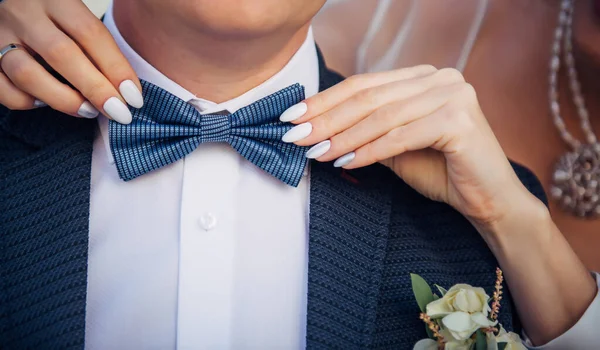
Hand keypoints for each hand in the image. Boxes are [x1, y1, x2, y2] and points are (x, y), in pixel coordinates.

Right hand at [0, 0, 138, 122]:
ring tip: (88, 110)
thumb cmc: (58, 23)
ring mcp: (0, 34)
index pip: (91, 33)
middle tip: (119, 113)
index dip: (116, 69)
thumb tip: (127, 93)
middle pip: (61, 54)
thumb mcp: (78, 20)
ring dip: (63, 99)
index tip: (134, 98)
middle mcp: (25, 13)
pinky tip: (45, 102)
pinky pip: (3, 89)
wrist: (15, 11)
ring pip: (26, 73)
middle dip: (95, 89)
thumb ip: (98, 49)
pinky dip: (27, 102)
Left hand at [281, 65, 538, 229]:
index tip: (292, 117)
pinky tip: (344, 161)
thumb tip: (317, 129)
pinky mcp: (459, 119)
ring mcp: (453, 94)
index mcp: (424, 77)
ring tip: (314, 152)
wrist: (489, 201)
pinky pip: (401, 136)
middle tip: (294, 135)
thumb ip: (366, 132)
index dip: (325, 100)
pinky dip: (369, 150)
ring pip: (382, 115)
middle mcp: (440, 78)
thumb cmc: (442, 172)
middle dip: (326, 118)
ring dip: (342, 136)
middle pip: (369, 97)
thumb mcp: (395, 147)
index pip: (364, 85)